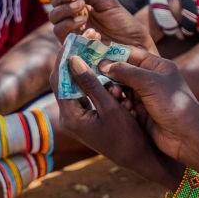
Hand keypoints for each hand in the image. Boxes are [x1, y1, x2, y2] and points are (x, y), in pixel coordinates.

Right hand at [48, 0, 155, 49]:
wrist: (137, 45)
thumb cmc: (124, 24)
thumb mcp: (107, 3)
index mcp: (80, 7)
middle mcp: (73, 20)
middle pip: (54, 9)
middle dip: (62, 1)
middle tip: (79, 1)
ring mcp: (74, 35)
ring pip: (55, 23)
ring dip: (66, 14)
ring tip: (83, 14)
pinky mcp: (76, 48)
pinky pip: (63, 36)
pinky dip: (72, 28)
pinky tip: (88, 29)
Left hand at [57, 51, 177, 184]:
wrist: (139, 159)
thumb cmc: (128, 136)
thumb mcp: (110, 108)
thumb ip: (91, 84)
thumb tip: (74, 60)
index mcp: (71, 117)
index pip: (59, 79)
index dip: (65, 56)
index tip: (75, 38)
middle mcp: (69, 117)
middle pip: (64, 80)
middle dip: (75, 58)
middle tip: (87, 38)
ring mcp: (77, 118)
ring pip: (77, 85)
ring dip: (89, 70)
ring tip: (99, 53)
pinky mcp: (87, 118)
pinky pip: (87, 94)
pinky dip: (97, 83)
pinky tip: (111, 77)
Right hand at [96, 47, 198, 168]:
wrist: (185, 137)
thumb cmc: (173, 105)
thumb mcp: (149, 83)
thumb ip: (126, 71)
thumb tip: (104, 65)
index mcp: (158, 66)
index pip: (132, 54)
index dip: (114, 54)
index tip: (94, 55)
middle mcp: (152, 79)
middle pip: (124, 72)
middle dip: (111, 75)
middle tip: (97, 78)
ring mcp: (146, 96)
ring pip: (122, 89)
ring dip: (115, 91)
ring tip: (113, 95)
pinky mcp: (141, 112)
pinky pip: (124, 103)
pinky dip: (120, 104)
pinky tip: (121, 107)